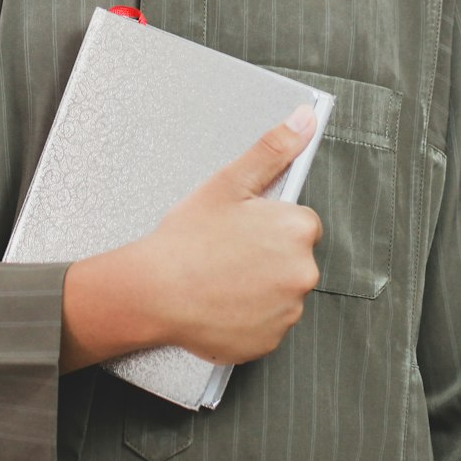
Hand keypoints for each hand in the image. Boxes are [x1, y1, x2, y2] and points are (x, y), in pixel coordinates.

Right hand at [136, 103, 323, 365]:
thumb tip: (305, 120)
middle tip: (227, 253)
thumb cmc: (187, 238)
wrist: (154, 291)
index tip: (243, 229)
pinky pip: (268, 323)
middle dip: (268, 255)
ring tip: (221, 279)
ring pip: (281, 292)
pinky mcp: (271, 340)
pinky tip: (222, 302)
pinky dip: (250, 316)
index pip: (301, 223)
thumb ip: (273, 150)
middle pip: (294, 258)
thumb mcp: (228, 183)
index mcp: (298, 229)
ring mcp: (288, 311)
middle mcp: (303, 272)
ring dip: (260, 286)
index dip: (270, 224)